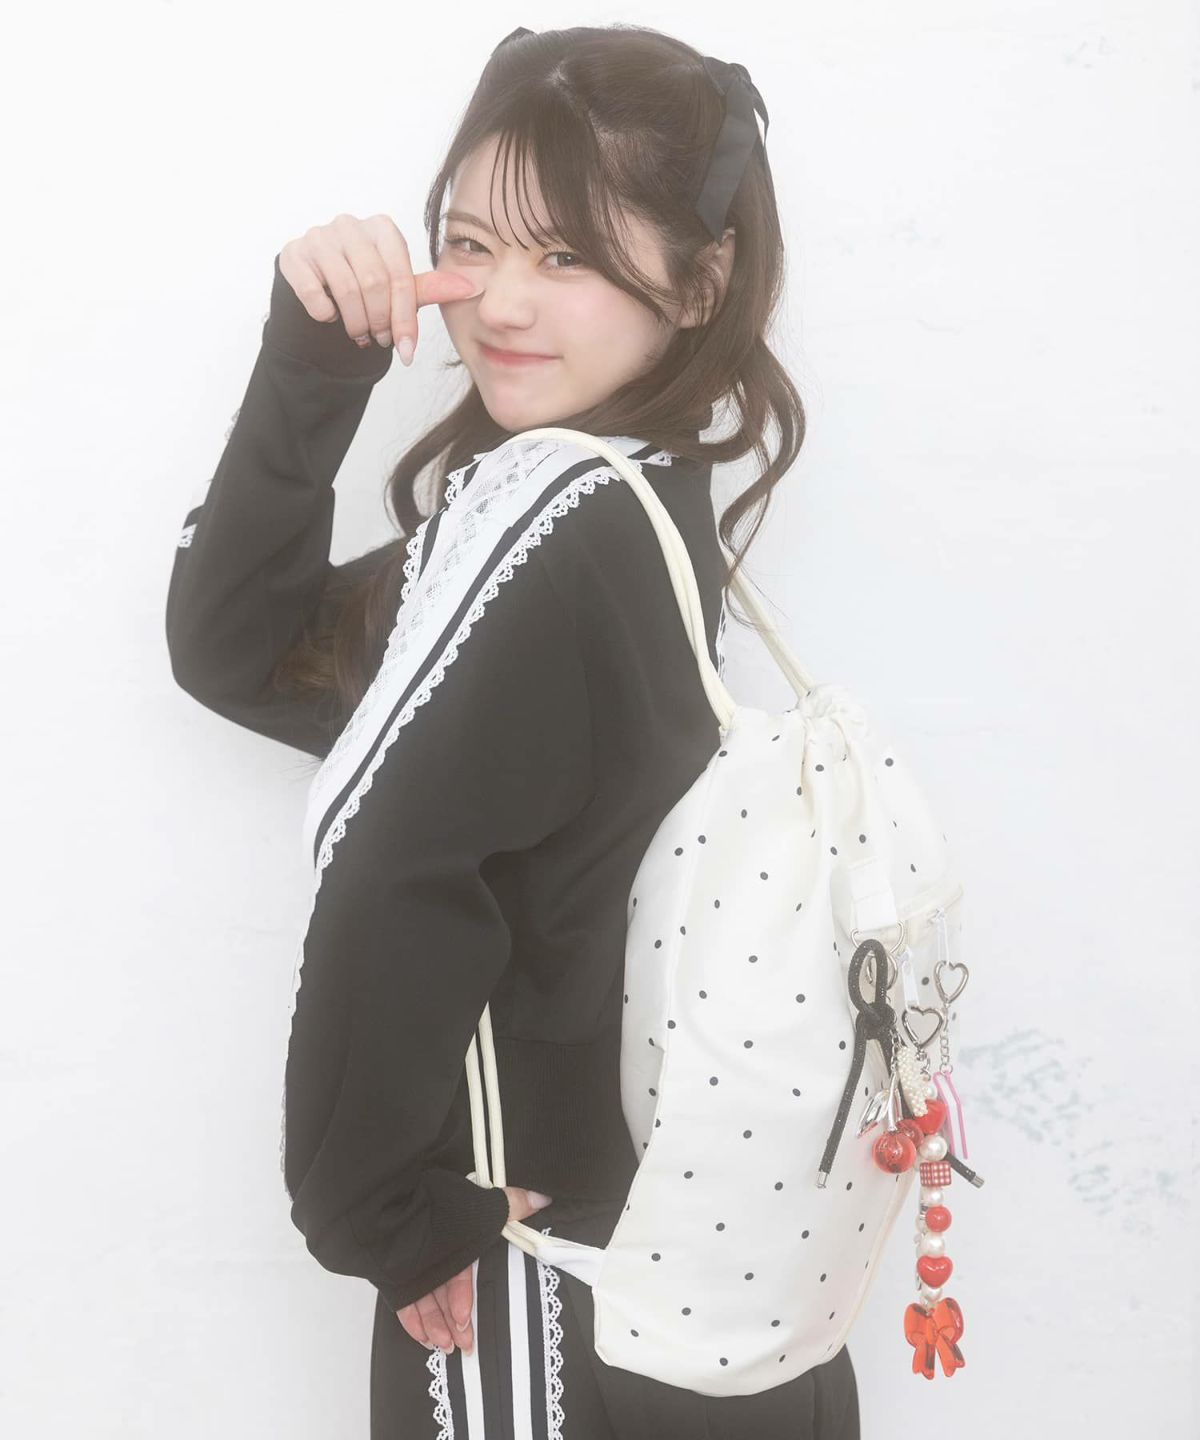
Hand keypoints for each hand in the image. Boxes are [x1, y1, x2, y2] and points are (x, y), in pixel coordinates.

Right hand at [278, 213, 481, 360]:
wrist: (316, 290)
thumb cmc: (363, 289)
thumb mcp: (397, 290)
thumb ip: (429, 289)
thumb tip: (470, 287)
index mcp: (382, 228)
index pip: (400, 276)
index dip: (404, 318)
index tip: (406, 350)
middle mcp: (350, 225)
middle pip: (374, 282)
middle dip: (379, 321)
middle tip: (379, 340)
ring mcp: (319, 236)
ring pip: (345, 288)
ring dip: (355, 322)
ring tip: (358, 334)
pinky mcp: (293, 254)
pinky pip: (313, 291)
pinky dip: (324, 313)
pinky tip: (329, 317)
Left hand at [394, 1185, 551, 1356]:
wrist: (393, 1208)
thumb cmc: (442, 1211)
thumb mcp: (482, 1210)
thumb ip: (511, 1207)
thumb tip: (542, 1197)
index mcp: (455, 1244)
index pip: (462, 1277)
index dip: (464, 1300)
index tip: (464, 1319)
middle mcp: (435, 1258)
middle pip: (446, 1296)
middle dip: (454, 1322)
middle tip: (462, 1345)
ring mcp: (413, 1269)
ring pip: (427, 1304)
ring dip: (436, 1326)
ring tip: (443, 1346)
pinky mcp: (395, 1278)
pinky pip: (404, 1305)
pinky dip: (413, 1322)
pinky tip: (422, 1338)